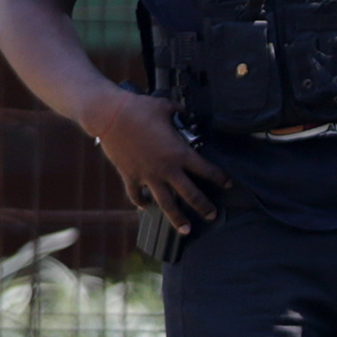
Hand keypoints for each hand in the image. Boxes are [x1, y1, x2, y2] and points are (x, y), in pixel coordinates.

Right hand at [89, 88, 227, 230]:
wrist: (109, 114)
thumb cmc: (139, 108)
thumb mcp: (166, 107)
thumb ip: (181, 113)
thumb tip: (187, 112)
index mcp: (180, 153)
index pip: (207, 171)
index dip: (220, 178)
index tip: (228, 184)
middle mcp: (167, 169)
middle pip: (191, 195)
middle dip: (204, 207)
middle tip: (212, 215)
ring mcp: (148, 175)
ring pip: (166, 203)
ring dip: (177, 218)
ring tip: (186, 229)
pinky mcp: (130, 175)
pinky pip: (136, 194)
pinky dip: (140, 202)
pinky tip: (145, 207)